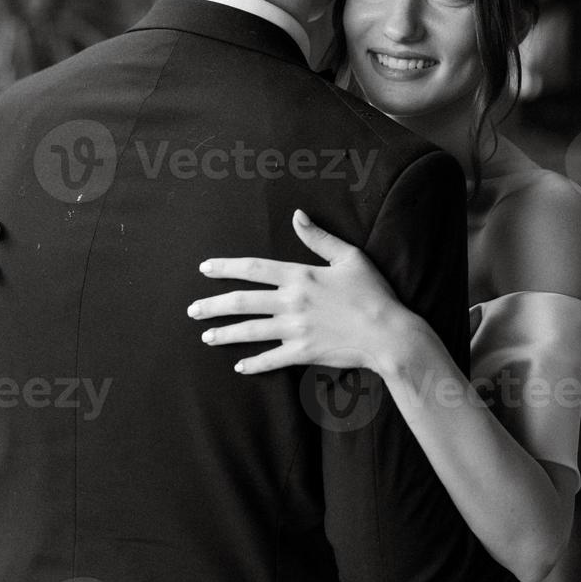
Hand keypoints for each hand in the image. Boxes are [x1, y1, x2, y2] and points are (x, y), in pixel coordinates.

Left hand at [189, 210, 417, 374]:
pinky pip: (271, 359)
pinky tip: (239, 366)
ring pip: (250, 331)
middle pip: (242, 302)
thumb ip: (319, 237)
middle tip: (193, 309)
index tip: (204, 268)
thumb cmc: (373, 293)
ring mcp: (295, 329)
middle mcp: (292, 302)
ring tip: (206, 336)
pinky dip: (253, 364)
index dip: (226, 267)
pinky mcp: (303, 352)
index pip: (253, 269)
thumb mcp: (349, 257)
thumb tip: (297, 215)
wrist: (388, 333)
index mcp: (300, 276)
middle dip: (213, 305)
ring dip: (225, 334)